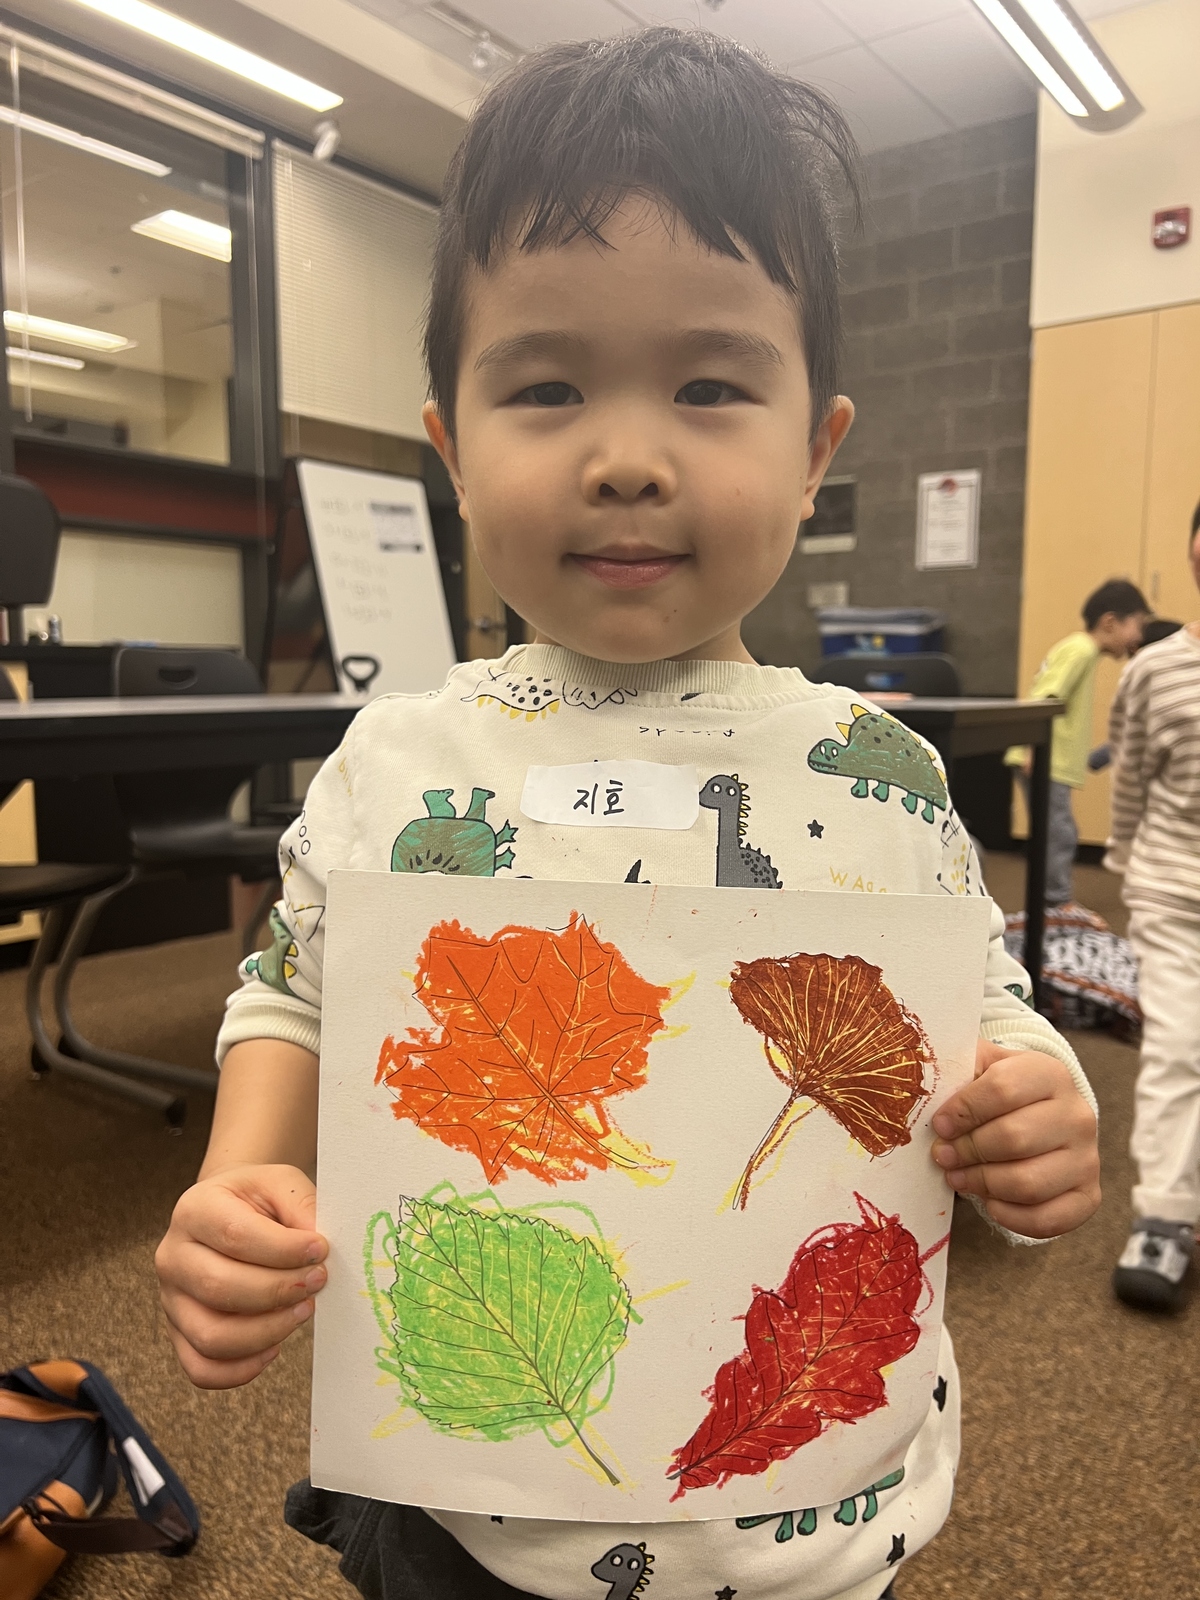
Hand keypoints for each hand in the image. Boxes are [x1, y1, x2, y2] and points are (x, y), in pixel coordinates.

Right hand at [155, 1164, 327, 1388]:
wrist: (229, 1213)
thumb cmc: (257, 1201)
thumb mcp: (281, 1184)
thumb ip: (301, 1207)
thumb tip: (317, 1249)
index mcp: (195, 1210)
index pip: (234, 1235)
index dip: (283, 1249)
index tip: (320, 1250)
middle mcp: (173, 1256)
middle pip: (220, 1288)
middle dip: (279, 1291)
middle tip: (318, 1281)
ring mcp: (171, 1300)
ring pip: (212, 1336)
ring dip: (268, 1331)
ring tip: (304, 1311)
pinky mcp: (178, 1334)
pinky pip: (201, 1368)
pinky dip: (241, 1369)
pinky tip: (274, 1347)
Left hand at [930, 1041, 1099, 1238]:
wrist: (1042, 1115)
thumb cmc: (1000, 1093)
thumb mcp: (982, 1067)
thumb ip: (958, 1070)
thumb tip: (928, 1090)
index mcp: (1049, 1074)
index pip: (1002, 1088)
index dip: (963, 1110)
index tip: (939, 1125)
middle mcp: (1077, 1114)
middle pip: (1014, 1138)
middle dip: (968, 1150)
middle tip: (943, 1155)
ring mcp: (1088, 1158)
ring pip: (1028, 1183)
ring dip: (983, 1184)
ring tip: (958, 1177)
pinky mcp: (1088, 1196)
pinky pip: (1047, 1219)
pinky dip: (1010, 1216)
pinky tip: (990, 1202)